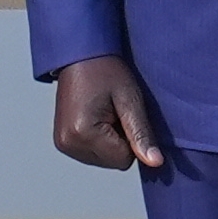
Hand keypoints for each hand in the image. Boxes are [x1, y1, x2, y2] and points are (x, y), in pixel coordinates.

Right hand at [51, 56, 170, 174]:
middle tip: (115, 111)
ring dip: (111, 141)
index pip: (125, 160)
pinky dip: (100, 140)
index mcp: (83, 134)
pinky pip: (92, 153)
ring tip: (105, 112)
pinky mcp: (62, 142)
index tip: (125, 114)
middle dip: (121, 140)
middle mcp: (68, 143)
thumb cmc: (105, 71)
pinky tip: (96, 116)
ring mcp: (62, 144)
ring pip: (103, 159)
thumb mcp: (130, 100)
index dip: (133, 138)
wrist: (80, 55)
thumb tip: (155, 163)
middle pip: (113, 162)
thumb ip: (141, 134)